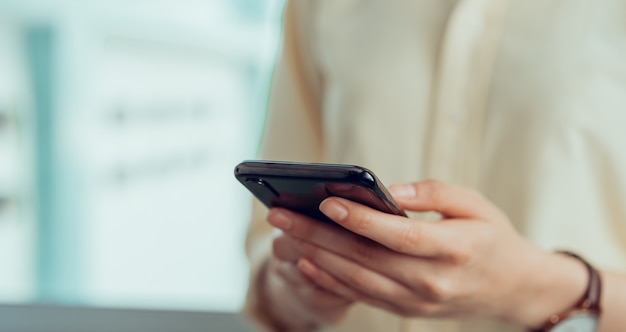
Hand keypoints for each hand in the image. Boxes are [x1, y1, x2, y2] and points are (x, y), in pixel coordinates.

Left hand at [267, 180, 587, 327]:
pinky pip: (361, 296)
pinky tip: (306, 262)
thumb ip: (432, 192)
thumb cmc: (491, 236)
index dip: (361, 219)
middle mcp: (433, 281)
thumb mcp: (474, 203)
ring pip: (356, 280)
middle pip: (365, 258)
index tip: (326, 200)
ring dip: (316, 256)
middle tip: (281, 214)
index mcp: (454, 248)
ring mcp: (418, 301)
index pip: (398, 235)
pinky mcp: (407, 310)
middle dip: (318, 234)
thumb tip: (387, 191)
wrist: (512, 287)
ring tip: (285, 234)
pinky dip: (330, 280)